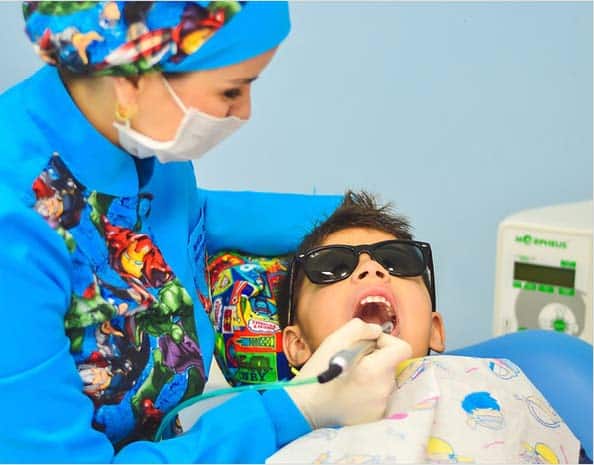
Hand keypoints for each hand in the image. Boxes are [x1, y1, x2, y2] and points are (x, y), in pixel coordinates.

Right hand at [285, 318, 411, 428]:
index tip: (369, 345)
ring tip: (349, 377)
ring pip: (385, 379)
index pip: (403, 348)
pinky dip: (369, 390)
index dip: (387, 341)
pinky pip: (380, 395)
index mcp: (375, 370)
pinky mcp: (376, 416)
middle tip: (353, 360)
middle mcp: (383, 389)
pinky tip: (350, 391)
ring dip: (372, 373)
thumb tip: (377, 331)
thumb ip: (360, 328)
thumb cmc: (318, 372)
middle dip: (376, 358)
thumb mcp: (334, 340)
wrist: (305, 408)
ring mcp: (381, 405)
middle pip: (392, 364)